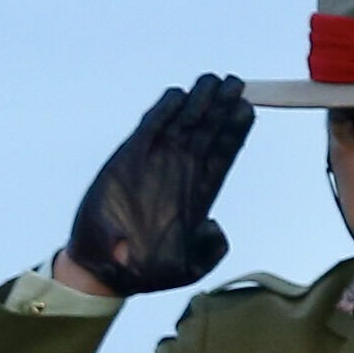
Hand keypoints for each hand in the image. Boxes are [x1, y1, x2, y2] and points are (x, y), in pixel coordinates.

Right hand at [59, 77, 252, 297]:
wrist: (106, 270)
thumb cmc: (147, 272)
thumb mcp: (187, 268)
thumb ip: (208, 251)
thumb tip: (214, 227)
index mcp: (200, 194)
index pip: (225, 153)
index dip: (237, 130)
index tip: (248, 108)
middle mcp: (181, 173)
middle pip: (209, 130)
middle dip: (223, 105)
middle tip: (235, 83)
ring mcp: (156, 162)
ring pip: (184, 123)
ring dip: (199, 100)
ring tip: (213, 80)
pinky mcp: (129, 157)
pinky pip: (151, 127)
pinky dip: (164, 110)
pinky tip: (178, 94)